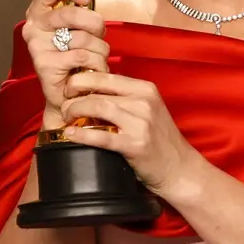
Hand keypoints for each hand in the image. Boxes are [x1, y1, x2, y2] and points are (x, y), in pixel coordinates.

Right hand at [22, 0, 110, 129]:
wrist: (68, 95)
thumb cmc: (76, 57)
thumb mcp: (79, 28)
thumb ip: (81, 10)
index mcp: (39, 12)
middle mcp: (34, 27)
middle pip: (71, 13)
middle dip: (96, 24)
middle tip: (98, 35)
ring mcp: (37, 47)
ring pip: (82, 38)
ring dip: (99, 49)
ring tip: (96, 58)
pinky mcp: (45, 65)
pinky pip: (82, 56)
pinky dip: (96, 64)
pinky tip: (93, 70)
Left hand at [57, 72, 204, 197]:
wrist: (179, 168)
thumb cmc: (158, 139)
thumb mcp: (147, 109)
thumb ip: (125, 97)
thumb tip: (92, 88)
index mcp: (145, 89)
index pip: (105, 76)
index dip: (81, 80)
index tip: (69, 90)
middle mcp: (144, 101)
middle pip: (98, 91)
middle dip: (74, 97)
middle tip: (63, 105)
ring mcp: (141, 123)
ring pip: (98, 107)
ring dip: (75, 111)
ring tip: (66, 118)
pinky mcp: (136, 145)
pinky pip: (101, 136)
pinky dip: (81, 135)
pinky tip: (70, 134)